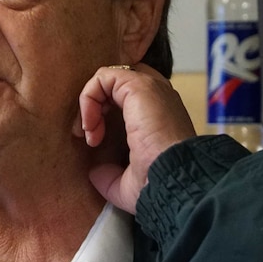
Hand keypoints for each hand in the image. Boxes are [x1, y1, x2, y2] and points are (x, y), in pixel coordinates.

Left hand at [75, 64, 196, 213]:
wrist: (173, 180)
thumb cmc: (157, 184)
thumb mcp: (128, 184)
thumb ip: (111, 175)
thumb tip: (94, 172)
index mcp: (160, 115)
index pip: (128, 95)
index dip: (105, 111)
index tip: (96, 142)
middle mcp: (158, 97)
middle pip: (118, 82)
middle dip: (96, 103)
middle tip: (90, 134)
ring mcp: (151, 88)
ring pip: (108, 78)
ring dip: (90, 103)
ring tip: (89, 131)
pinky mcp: (139, 85)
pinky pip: (103, 77)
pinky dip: (88, 98)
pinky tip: (91, 125)